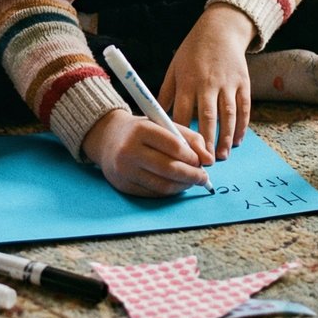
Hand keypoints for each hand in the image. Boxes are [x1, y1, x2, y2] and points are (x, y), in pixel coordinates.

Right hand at [82, 109, 213, 196]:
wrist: (107, 138)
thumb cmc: (141, 130)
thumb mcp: (163, 124)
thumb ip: (189, 138)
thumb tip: (209, 159)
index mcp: (141, 129)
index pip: (174, 145)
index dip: (192, 156)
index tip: (203, 161)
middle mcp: (129, 150)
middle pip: (169, 168)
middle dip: (192, 175)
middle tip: (204, 177)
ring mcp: (124, 170)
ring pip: (162, 184)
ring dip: (183, 186)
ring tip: (192, 181)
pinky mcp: (123, 185)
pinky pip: (153, 193)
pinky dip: (170, 191)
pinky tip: (177, 185)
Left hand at [157, 3, 255, 160]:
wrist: (221, 29)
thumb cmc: (192, 51)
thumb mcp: (174, 68)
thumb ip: (166, 93)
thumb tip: (156, 119)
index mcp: (188, 80)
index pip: (183, 112)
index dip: (181, 134)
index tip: (179, 153)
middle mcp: (208, 83)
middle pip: (207, 117)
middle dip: (206, 142)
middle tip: (204, 163)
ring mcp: (228, 83)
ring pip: (228, 115)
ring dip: (225, 138)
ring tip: (221, 157)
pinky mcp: (243, 82)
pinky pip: (244, 108)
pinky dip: (242, 126)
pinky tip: (237, 141)